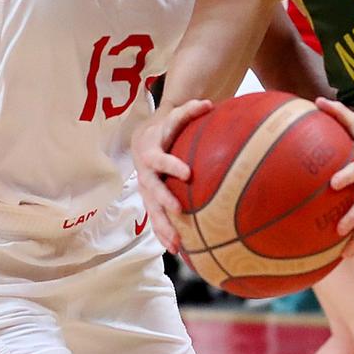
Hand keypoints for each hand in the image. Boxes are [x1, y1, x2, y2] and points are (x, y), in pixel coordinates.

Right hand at [131, 99, 212, 252]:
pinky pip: (155, 220)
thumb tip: (209, 103)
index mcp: (151, 152)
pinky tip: (177, 250)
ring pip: (152, 211)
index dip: (171, 165)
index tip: (187, 173)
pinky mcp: (150, 202)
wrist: (144, 139)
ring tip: (177, 244)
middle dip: (164, 201)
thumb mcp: (175, 115)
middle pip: (152, 190)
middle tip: (179, 210)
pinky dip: (164, 234)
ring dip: (163, 227)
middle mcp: (145, 174)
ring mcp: (146, 190)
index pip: (159, 160)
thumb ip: (190, 110)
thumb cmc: (167, 127)